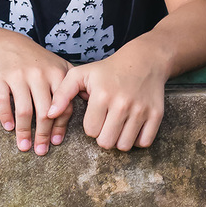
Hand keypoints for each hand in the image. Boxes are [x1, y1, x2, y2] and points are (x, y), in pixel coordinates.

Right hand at [0, 37, 72, 155]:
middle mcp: (39, 74)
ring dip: (24, 132)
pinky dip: (6, 117)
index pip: (63, 106)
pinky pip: (3, 102)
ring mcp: (19, 76)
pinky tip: (9, 128)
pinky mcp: (0, 78)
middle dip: (43, 134)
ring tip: (25, 147)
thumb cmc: (38, 62)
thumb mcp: (59, 67)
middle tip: (41, 151)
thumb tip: (92, 106)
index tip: (56, 142)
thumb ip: (73, 86)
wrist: (8, 45)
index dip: (59, 127)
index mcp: (57, 74)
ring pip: (24, 110)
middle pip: (44, 111)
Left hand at [48, 52, 166, 150]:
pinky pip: (144, 143)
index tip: (96, 114)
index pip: (90, 131)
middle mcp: (122, 104)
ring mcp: (141, 110)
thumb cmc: (108, 70)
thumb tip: (49, 114)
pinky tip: (132, 127)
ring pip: (125, 146)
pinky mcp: (156, 115)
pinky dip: (137, 139)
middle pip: (106, 143)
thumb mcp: (81, 74)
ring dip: (119, 139)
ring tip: (118, 125)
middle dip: (103, 136)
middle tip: (106, 122)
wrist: (144, 61)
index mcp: (102, 95)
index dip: (91, 125)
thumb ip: (62, 93)